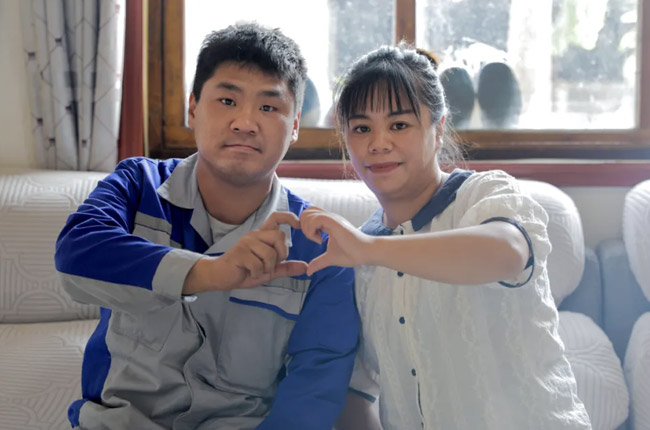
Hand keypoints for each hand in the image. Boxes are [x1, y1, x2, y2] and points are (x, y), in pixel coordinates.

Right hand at [184, 212, 307, 292]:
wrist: (220, 276)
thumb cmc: (244, 270)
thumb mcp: (268, 270)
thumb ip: (285, 267)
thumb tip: (305, 267)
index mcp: (262, 236)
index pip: (276, 218)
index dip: (289, 217)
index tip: (298, 224)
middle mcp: (255, 236)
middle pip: (279, 236)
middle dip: (281, 253)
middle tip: (271, 264)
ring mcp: (246, 243)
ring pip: (270, 253)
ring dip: (267, 268)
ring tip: (258, 270)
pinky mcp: (239, 253)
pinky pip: (258, 265)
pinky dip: (257, 274)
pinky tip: (249, 273)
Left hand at [300, 206, 373, 274]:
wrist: (366, 253)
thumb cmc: (352, 254)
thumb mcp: (330, 258)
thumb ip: (318, 262)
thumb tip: (309, 271)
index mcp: (328, 223)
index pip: (310, 215)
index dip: (305, 225)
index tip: (311, 239)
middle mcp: (329, 218)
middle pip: (307, 211)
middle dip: (303, 225)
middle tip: (311, 238)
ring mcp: (332, 219)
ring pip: (309, 213)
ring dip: (307, 227)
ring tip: (316, 240)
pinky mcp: (335, 223)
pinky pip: (317, 218)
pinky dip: (312, 230)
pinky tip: (319, 240)